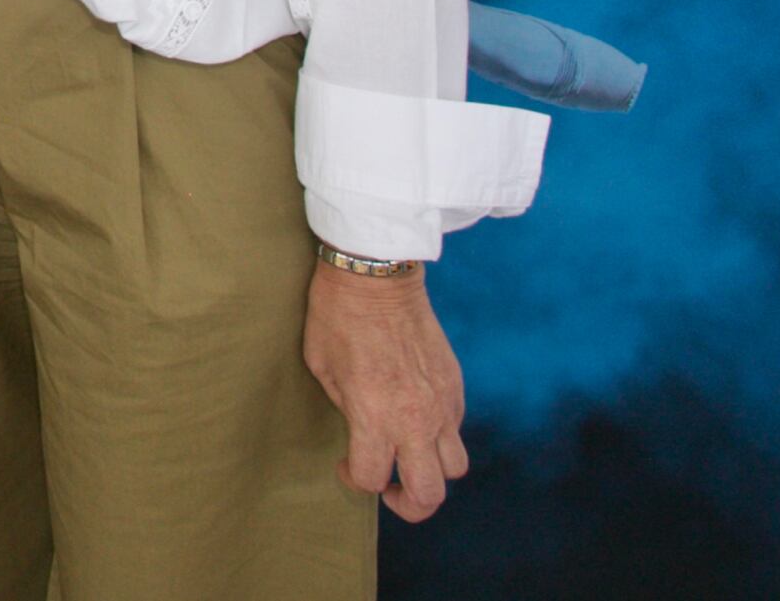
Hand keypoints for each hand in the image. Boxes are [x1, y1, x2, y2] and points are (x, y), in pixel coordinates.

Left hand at [304, 261, 466, 522]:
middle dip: (409, 503)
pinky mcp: (456, 385)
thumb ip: (345, 409)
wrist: (377, 275)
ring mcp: (442, 404)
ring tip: (410, 457)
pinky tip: (418, 420)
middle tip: (390, 487)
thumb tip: (359, 431)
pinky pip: (457, 430)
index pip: (373, 478)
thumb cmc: (337, 316)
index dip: (354, 479)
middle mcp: (415, 418)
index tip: (344, 465)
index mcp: (375, 415)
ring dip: (432, 471)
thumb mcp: (322, 367)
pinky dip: (441, 437)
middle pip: (429, 493)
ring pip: (454, 468)